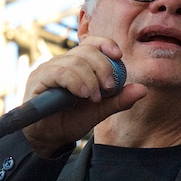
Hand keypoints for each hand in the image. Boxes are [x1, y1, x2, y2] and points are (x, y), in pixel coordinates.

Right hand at [21, 36, 145, 156]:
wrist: (50, 137)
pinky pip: (59, 72)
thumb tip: (142, 90)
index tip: (119, 55)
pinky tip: (83, 94)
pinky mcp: (38, 79)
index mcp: (77, 64)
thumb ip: (119, 99)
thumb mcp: (100, 110)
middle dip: (103, 67)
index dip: (106, 44)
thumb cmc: (72, 119)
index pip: (92, 43)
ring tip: (95, 98)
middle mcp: (62, 62)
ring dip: (90, 79)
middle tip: (109, 87)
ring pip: (74, 61)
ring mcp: (48, 68)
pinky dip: (75, 81)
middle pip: (86, 51)